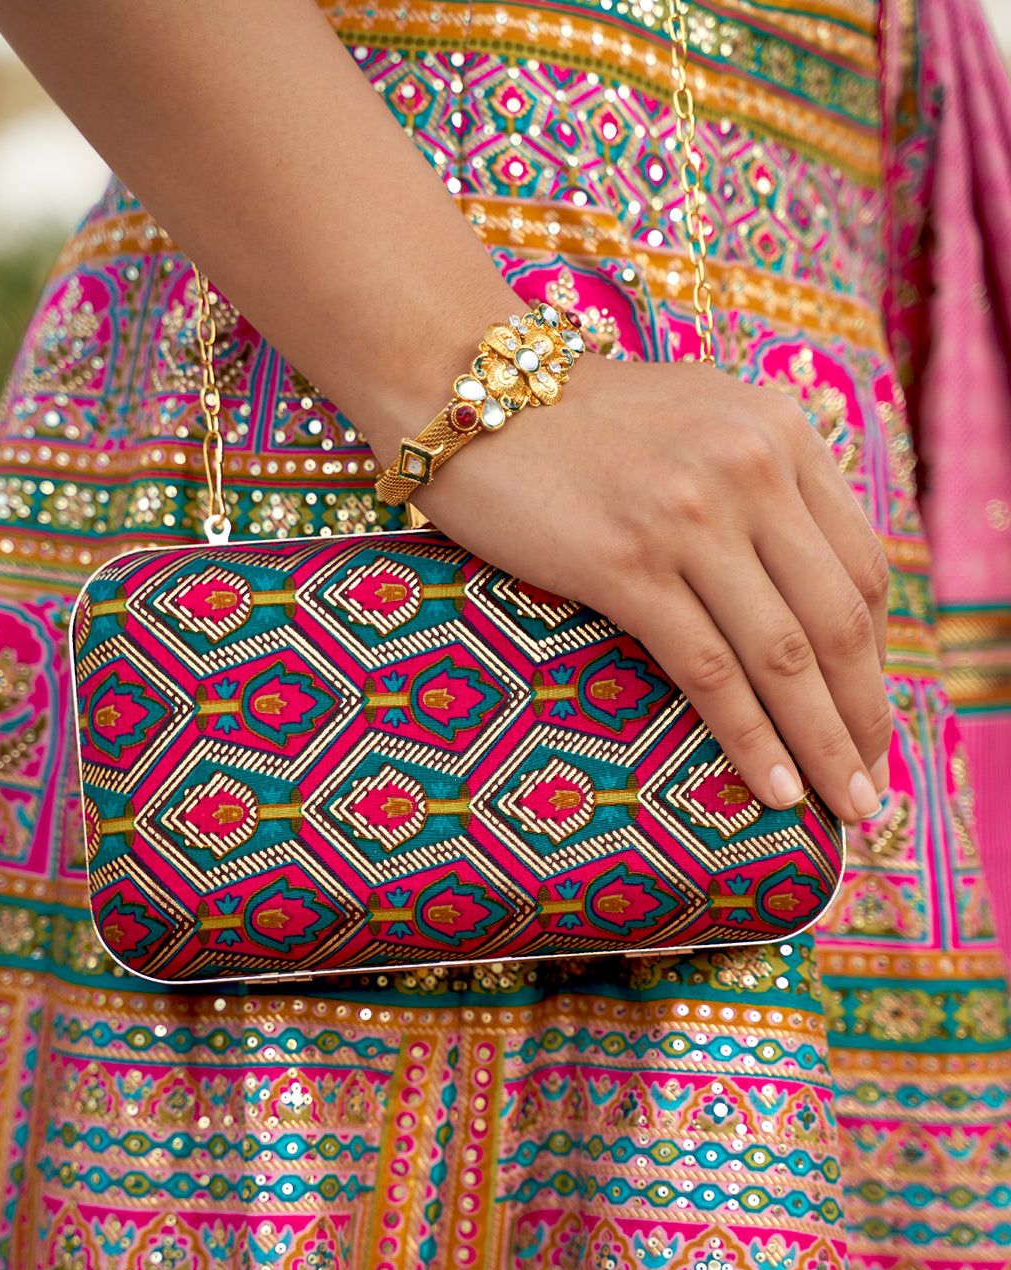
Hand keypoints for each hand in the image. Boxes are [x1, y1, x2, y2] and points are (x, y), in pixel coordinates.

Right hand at [417, 352, 891, 824]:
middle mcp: (751, 467)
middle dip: (863, 718)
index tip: (869, 717)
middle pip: (838, 621)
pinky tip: (769, 787)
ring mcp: (689, 515)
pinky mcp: (625, 562)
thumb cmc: (576, 418)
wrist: (468, 386)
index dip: (877, 660)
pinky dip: (749, 738)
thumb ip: (760, 479)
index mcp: (781, 433)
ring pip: (784, 655)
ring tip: (841, 806)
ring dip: (821, 745)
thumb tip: (800, 578)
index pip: (860, 568)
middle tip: (871, 789)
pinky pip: (709, 669)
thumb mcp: (698, 420)